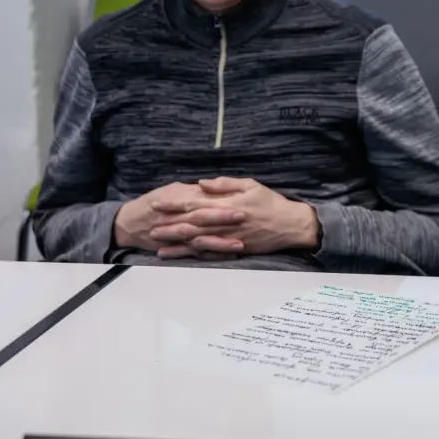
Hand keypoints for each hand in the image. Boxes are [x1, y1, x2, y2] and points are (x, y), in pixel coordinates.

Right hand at [114, 182, 245, 259]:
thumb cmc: (154, 202)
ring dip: (220, 244)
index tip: (241, 207)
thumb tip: (212, 187)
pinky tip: (226, 257)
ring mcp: (178, 237)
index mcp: (180, 203)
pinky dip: (210, 256)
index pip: (204, 204)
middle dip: (224, 223)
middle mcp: (180, 220)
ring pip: (201, 241)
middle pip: (204, 222)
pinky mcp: (177, 249)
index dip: (222, 207)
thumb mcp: (173, 190)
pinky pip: (195, 254)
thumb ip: (194, 190)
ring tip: (240, 245)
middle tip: (245, 222)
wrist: (129, 223)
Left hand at [149, 177, 319, 258]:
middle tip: (148, 227)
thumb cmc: (271, 203)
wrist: (290, 225)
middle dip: (168, 225)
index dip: (173, 204)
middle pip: (190, 224)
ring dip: (176, 242)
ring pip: (196, 241)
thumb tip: (201, 183)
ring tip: (157, 243)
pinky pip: (209, 253)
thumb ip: (225, 184)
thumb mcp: (250, 185)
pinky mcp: (233, 249)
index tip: (156, 204)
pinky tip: (180, 255)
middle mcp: (224, 222)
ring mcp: (227, 237)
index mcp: (226, 204)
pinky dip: (192, 254)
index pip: (194, 203)